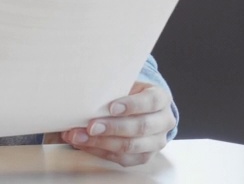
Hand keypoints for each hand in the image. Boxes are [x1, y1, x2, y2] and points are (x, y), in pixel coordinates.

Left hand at [60, 82, 174, 166]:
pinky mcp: (144, 157)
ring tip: (79, 137)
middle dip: (113, 128)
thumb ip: (113, 88)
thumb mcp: (126, 85)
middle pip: (141, 127)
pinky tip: (84, 144)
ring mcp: (156, 142)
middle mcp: (164, 122)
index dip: (132, 105)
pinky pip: (122, 158)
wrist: (142, 110)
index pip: (151, 101)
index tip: (111, 107)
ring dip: (102, 143)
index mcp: (161, 98)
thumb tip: (86, 91)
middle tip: (91, 126)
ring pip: (131, 146)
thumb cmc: (129, 94)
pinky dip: (100, 151)